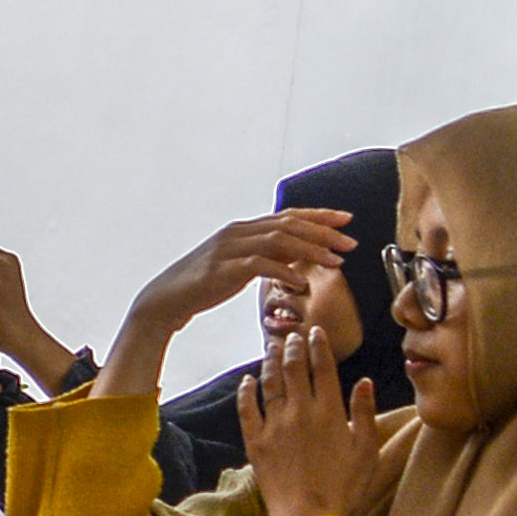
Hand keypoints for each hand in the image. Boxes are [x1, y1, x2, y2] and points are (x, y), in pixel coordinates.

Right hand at [104, 207, 358, 397]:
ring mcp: (229, 249)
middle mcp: (237, 232)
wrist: (166, 299)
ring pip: (279, 240)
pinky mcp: (223, 269)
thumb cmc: (202, 285)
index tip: (347, 219)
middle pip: (289, 224)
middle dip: (324, 231)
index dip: (320, 216)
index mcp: (242, 229)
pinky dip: (286, 272)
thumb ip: (265, 257)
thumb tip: (297, 256)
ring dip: (312, 250)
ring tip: (335, 261)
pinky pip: (262, 265)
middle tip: (350, 242)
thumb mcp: (238, 266)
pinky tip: (302, 283)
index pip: (288, 216)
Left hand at [237, 325, 391, 515]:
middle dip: (293, 347)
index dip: (319, 346)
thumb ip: (365, 412)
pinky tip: (247, 381)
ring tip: (272, 346)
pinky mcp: (255, 441)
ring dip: (271, 362)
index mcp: (329, 411)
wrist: (308, 514)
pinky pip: (247, 409)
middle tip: (291, 334)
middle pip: (294, 369)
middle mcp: (300, 411)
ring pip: (270, 383)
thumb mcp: (367, 449)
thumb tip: (364, 381)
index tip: (315, 332)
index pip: (323, 368)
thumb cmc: (344, 486)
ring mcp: (275, 425)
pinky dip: (246, 392)